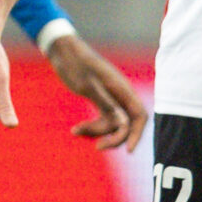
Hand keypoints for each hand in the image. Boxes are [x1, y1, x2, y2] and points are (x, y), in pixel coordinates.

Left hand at [44, 33, 147, 151]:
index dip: (136, 134)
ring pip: (111, 125)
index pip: (139, 115)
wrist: (62, 50)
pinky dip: (91, 128)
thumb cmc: (75, 63)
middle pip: (126, 124)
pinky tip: (76, 130)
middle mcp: (119, 94)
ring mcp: (110, 98)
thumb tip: (122, 123)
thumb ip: (105, 102)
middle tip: (98, 147)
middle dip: (114, 138)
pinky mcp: (99, 100)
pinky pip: (101, 121)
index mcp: (121, 88)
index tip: (128, 150)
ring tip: (76, 131)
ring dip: (96, 132)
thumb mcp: (87, 84)